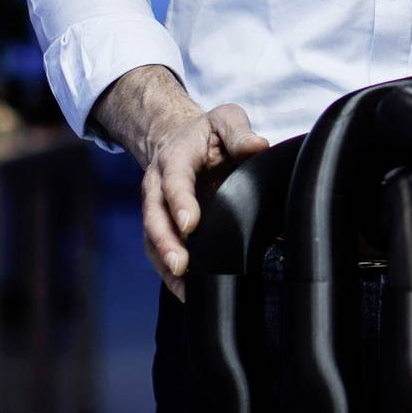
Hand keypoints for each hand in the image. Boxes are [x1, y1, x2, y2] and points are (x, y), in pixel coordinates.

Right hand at [138, 101, 268, 300]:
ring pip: (153, 239)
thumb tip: (258, 147)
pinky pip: (160, 252)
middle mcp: (158, 186)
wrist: (180, 140)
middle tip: (182, 266)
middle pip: (155, 217)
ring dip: (165, 265)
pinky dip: (170, 275)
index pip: (174, 182)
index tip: (190, 224)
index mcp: (175, 159)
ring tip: (185, 289)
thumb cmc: (208, 134)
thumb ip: (238, 132)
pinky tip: (187, 293)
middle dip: (166, 243)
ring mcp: (158, 209)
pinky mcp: (164, 227)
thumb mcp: (225, 120)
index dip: (180, 203)